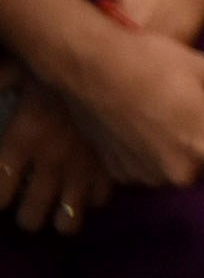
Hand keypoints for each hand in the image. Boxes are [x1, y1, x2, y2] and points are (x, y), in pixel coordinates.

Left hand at [0, 75, 114, 233]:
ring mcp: (86, 168)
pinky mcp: (117, 162)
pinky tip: (92, 185)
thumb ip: (2, 83)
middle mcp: (51, 164)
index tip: (4, 192)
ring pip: (68, 220)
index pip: (0, 192)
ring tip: (60, 208)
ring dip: (60, 217)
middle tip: (30, 204)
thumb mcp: (17, 66)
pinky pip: (102, 199)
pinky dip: (95, 196)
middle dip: (27, 214)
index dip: (0, 197)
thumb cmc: (64, 60)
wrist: (119, 57)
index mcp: (23, 141)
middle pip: (30, 217)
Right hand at [51, 17, 203, 188]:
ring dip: (173, 151)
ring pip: (174, 168)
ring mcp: (147, 178)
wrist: (94, 68)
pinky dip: (147, 154)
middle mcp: (181, 173)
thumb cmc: (158, 65)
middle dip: (200, 144)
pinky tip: (136, 127)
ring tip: (157, 116)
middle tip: (182, 110)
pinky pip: (147, 168)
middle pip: (203, 165)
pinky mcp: (120, 175)